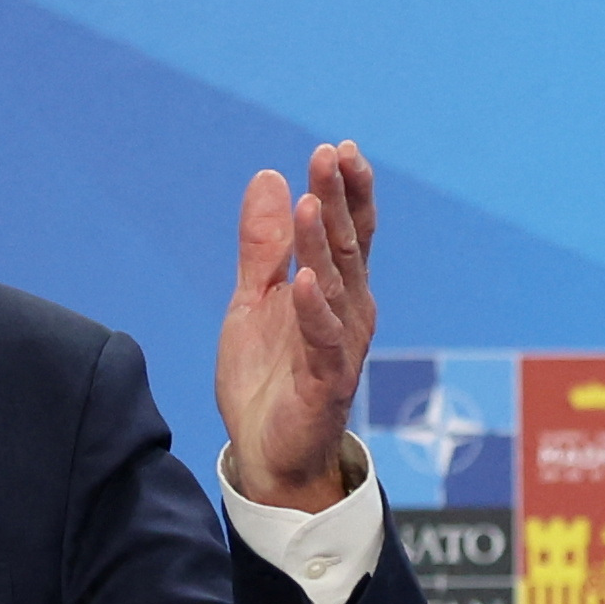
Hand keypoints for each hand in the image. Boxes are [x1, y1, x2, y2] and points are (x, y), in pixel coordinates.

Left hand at [213, 141, 376, 512]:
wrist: (265, 455)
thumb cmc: (269, 377)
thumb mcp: (255, 300)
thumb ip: (264, 245)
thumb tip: (268, 176)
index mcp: (336, 291)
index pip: (349, 231)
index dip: (347, 190)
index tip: (337, 148)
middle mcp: (349, 312)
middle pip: (349, 246)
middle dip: (341, 199)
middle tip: (331, 154)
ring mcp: (340, 346)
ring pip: (337, 285)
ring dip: (324, 243)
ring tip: (311, 202)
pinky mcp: (325, 382)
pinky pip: (323, 341)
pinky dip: (315, 310)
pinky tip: (305, 281)